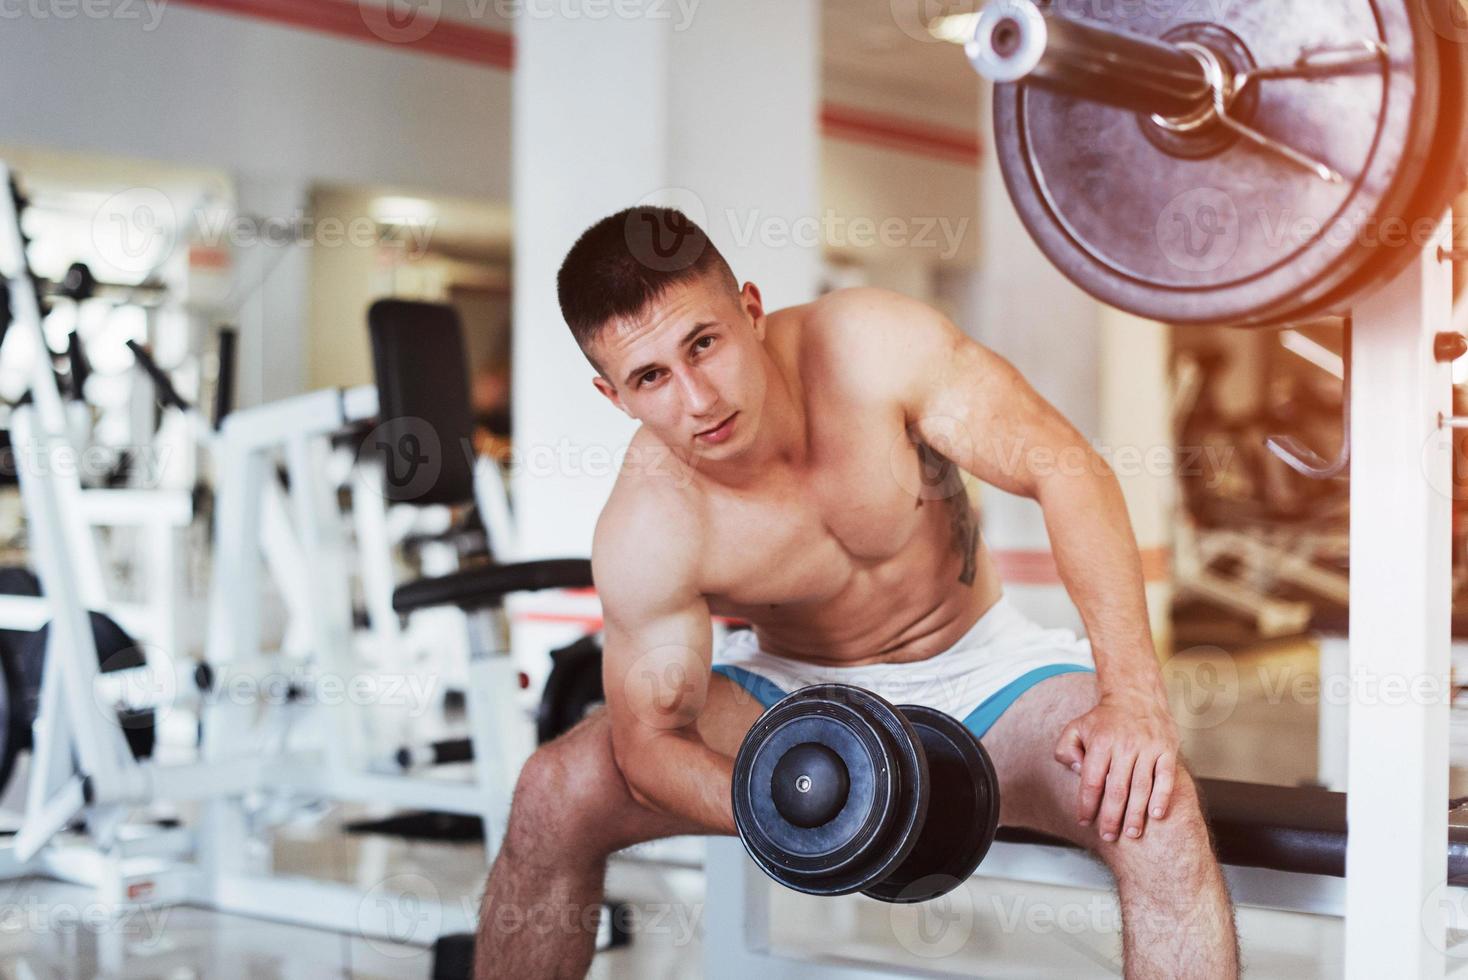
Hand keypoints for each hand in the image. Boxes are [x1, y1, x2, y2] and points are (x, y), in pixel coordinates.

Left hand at [1053, 692, 1179, 842]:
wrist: (1136, 695)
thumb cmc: (1104, 718)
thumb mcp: (1076, 727)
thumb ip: (1066, 749)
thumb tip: (1075, 773)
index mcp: (1101, 742)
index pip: (1092, 781)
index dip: (1087, 804)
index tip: (1083, 820)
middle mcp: (1125, 746)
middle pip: (1117, 789)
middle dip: (1111, 817)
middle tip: (1108, 836)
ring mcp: (1148, 748)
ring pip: (1141, 787)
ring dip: (1136, 814)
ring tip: (1131, 833)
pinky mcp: (1167, 750)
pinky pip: (1165, 778)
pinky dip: (1162, 797)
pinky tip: (1156, 815)